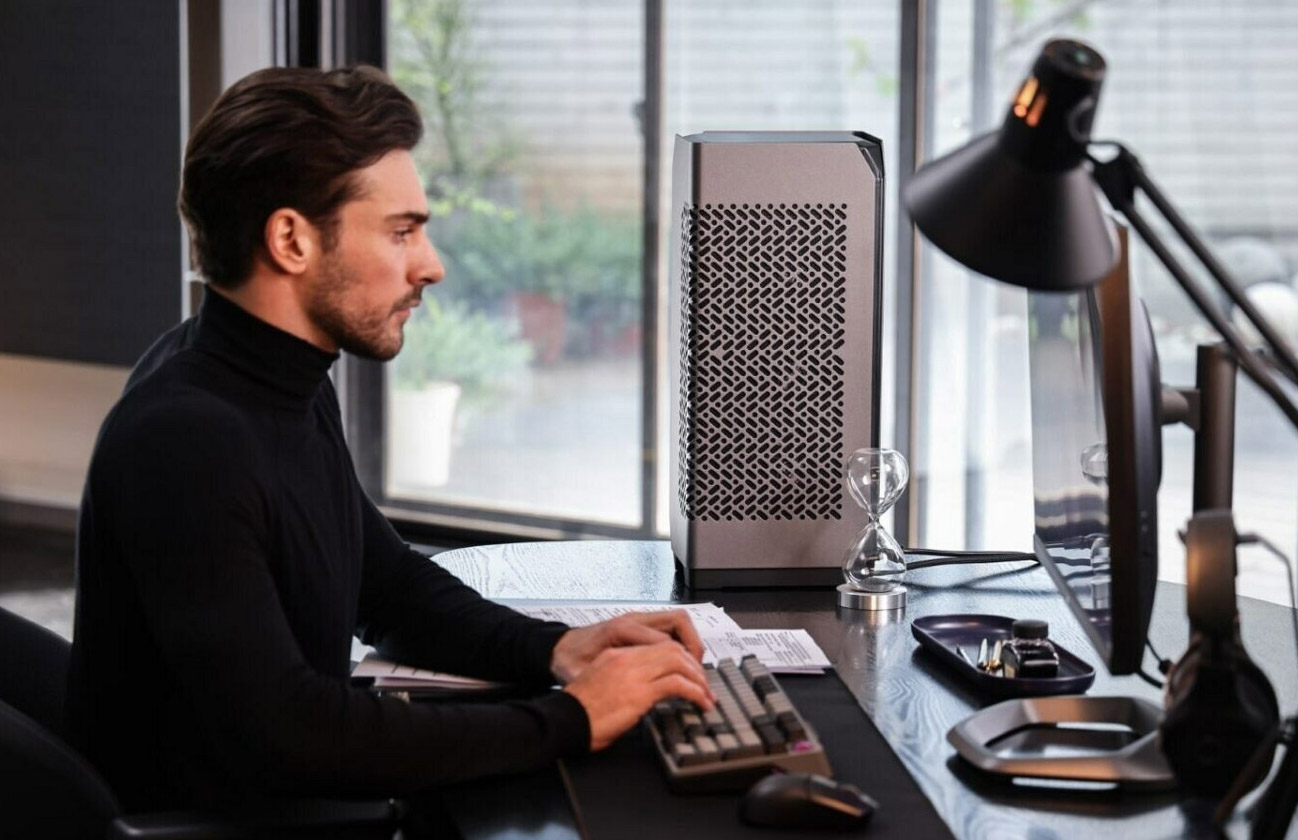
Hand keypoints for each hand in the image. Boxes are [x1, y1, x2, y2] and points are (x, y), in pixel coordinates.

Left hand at [550, 609, 705, 682]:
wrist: (557, 648)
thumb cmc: (568, 661)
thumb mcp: (583, 675)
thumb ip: (607, 682)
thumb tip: (634, 694)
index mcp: (622, 630)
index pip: (665, 643)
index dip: (683, 666)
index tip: (694, 687)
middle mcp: (633, 619)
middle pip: (679, 623)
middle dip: (695, 649)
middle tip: (701, 676)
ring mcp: (638, 619)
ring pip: (678, 622)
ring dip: (691, 643)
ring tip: (695, 670)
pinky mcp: (639, 625)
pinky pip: (670, 627)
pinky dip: (681, 642)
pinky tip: (681, 664)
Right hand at [563, 641, 714, 750]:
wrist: (562, 720)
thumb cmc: (577, 711)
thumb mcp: (601, 686)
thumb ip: (622, 682)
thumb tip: (642, 695)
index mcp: (616, 655)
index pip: (657, 645)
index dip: (679, 657)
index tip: (689, 673)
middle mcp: (626, 658)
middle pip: (672, 648)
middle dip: (694, 666)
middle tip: (704, 684)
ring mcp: (634, 673)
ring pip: (679, 662)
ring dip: (698, 678)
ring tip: (706, 695)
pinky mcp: (640, 692)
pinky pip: (678, 684)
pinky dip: (695, 692)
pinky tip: (701, 703)